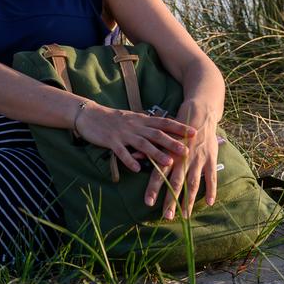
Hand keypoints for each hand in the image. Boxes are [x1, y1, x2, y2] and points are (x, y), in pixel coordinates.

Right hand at [74, 101, 196, 172]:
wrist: (90, 115)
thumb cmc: (113, 118)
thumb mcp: (132, 118)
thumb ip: (147, 125)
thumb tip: (164, 130)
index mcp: (141, 119)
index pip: (164, 122)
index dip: (179, 127)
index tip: (194, 132)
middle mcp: (135, 126)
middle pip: (157, 134)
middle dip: (172, 142)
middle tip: (187, 150)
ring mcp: (123, 133)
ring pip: (142, 144)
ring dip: (156, 153)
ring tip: (168, 162)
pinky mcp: (111, 141)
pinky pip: (121, 152)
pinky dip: (130, 160)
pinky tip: (137, 169)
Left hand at [145, 104, 218, 220]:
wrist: (199, 114)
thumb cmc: (176, 128)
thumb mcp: (162, 137)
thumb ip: (149, 150)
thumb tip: (134, 157)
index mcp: (169, 154)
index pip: (159, 174)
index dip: (153, 189)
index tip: (148, 203)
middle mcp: (183, 159)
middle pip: (176, 183)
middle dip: (171, 201)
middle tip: (166, 216)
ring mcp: (198, 160)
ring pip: (193, 184)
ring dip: (189, 201)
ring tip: (185, 215)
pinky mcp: (210, 159)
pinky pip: (212, 178)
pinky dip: (212, 190)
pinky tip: (209, 203)